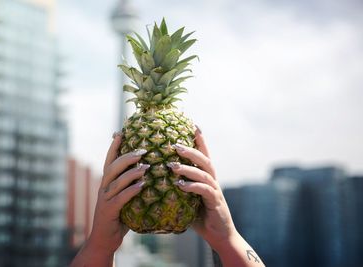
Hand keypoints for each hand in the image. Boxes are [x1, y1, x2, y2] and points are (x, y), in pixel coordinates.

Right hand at [70, 133, 146, 266]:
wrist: (105, 240)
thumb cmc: (119, 217)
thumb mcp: (125, 199)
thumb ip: (132, 186)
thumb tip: (150, 173)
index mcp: (107, 183)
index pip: (109, 161)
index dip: (114, 147)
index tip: (120, 132)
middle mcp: (104, 188)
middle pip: (113, 167)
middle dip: (127, 157)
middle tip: (143, 151)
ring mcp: (104, 199)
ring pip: (116, 181)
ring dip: (132, 173)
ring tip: (146, 167)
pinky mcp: (108, 211)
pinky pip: (120, 198)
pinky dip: (130, 191)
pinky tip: (141, 186)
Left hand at [170, 129, 264, 266]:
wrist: (219, 235)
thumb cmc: (200, 216)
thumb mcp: (187, 200)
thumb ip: (177, 189)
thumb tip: (156, 180)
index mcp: (206, 177)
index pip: (203, 155)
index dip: (199, 140)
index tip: (192, 125)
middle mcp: (212, 181)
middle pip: (204, 160)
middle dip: (190, 150)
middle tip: (174, 144)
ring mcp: (215, 190)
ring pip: (204, 173)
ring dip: (188, 168)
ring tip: (172, 165)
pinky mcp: (215, 202)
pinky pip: (204, 191)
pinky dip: (192, 186)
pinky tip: (180, 185)